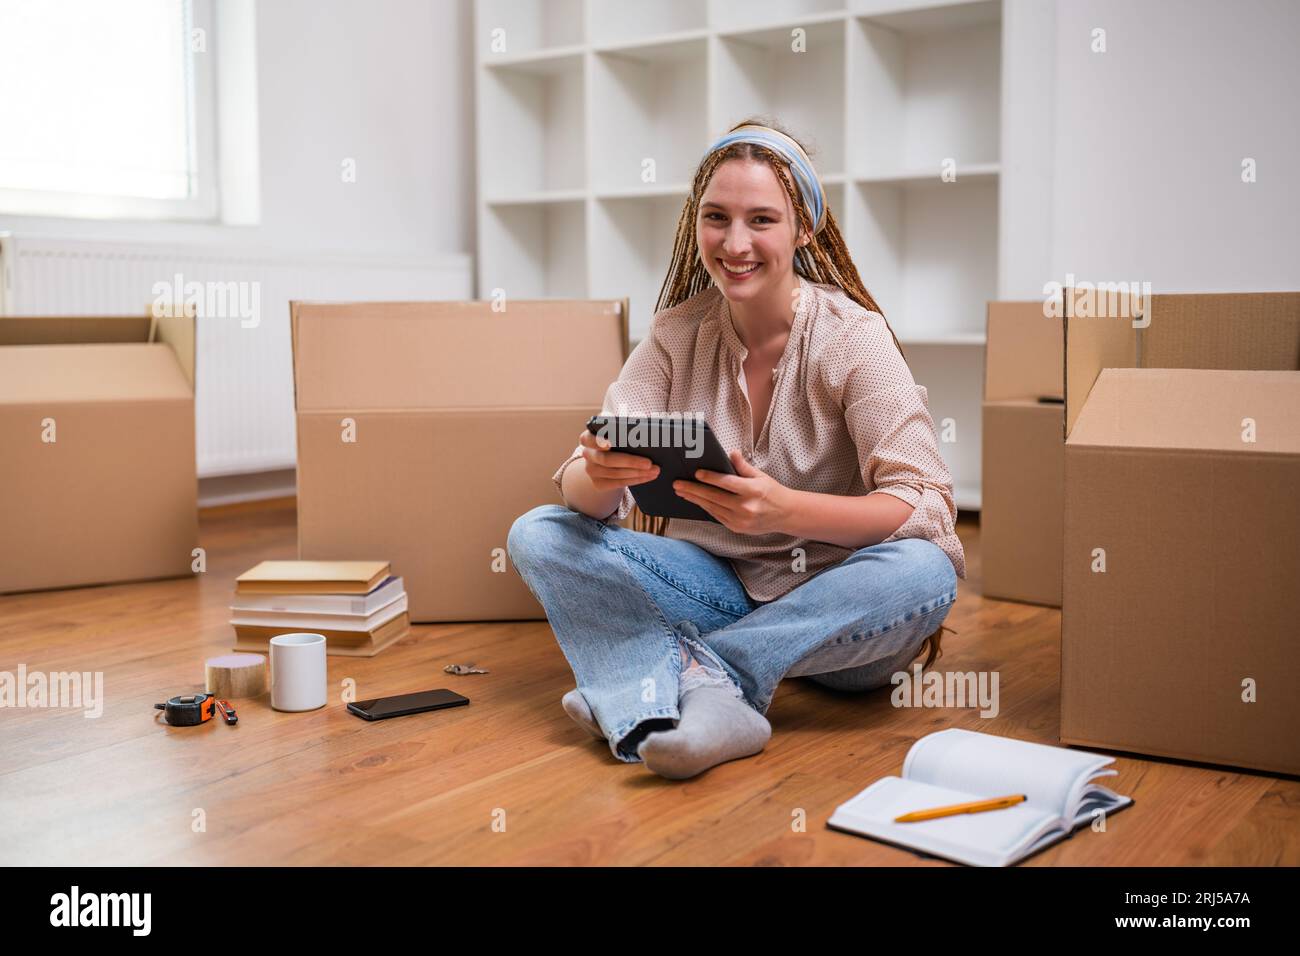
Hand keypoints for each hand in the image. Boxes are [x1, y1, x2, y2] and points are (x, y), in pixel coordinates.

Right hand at [577, 428, 658, 493]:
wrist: (608, 457)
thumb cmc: (617, 437)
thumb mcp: (619, 427)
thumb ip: (626, 422)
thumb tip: (643, 420)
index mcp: (588, 437)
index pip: (588, 439)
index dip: (598, 442)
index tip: (610, 444)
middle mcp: (588, 454)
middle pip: (607, 460)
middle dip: (630, 462)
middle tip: (648, 463)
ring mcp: (591, 470)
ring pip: (615, 474)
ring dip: (637, 473)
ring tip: (654, 470)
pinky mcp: (599, 483)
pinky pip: (618, 483)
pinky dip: (636, 480)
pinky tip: (648, 476)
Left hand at [673, 450, 791, 534]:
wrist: (785, 515)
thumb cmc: (772, 492)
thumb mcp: (761, 476)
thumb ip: (743, 466)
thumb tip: (731, 452)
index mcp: (753, 491)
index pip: (727, 483)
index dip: (711, 478)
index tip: (696, 473)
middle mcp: (746, 507)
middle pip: (715, 497)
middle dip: (694, 490)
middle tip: (678, 484)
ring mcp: (741, 520)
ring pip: (712, 508)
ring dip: (695, 499)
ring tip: (682, 492)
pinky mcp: (737, 528)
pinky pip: (716, 516)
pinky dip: (705, 508)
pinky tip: (695, 501)